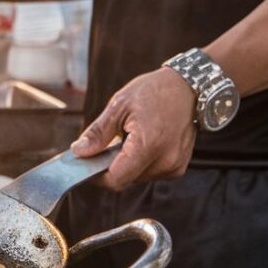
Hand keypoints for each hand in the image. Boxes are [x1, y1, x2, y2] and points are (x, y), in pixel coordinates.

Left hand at [71, 67, 197, 189]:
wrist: (188, 88)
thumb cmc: (154, 92)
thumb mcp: (119, 106)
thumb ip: (98, 133)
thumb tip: (79, 152)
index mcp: (149, 145)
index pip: (117, 179)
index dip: (97, 176)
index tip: (87, 164)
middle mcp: (166, 160)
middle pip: (126, 180)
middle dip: (110, 167)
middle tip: (105, 145)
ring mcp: (175, 165)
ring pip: (137, 178)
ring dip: (126, 165)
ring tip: (128, 139)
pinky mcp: (178, 167)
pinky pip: (151, 173)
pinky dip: (140, 163)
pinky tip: (141, 143)